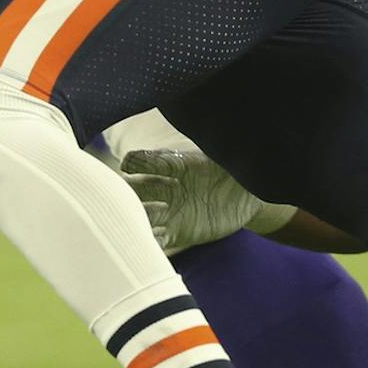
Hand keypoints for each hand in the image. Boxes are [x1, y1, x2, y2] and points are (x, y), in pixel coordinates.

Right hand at [118, 147, 292, 255]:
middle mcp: (168, 187)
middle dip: (129, 194)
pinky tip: (142, 247)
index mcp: (179, 164)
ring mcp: (171, 211)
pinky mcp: (177, 233)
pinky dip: (149, 243)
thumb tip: (226, 119)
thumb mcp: (228, 157)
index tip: (128, 164)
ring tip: (131, 226)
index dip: (141, 162)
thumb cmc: (234, 168)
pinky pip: (158, 239)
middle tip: (121, 200)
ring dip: (136, 221)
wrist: (247, 196)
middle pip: (140, 190)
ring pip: (144, 215)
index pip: (156, 161)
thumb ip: (220, 147)